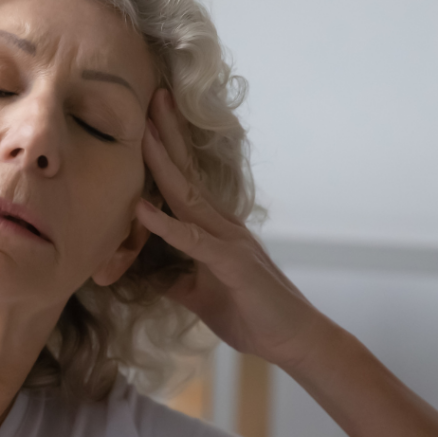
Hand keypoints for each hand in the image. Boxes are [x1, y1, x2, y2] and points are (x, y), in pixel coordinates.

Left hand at [135, 88, 331, 370]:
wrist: (295, 341)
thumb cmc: (251, 314)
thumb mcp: (199, 294)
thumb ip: (173, 276)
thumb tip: (144, 271)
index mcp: (214, 229)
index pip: (184, 182)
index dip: (165, 151)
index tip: (145, 119)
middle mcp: (222, 226)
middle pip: (187, 173)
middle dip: (167, 135)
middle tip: (149, 95)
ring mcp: (229, 241)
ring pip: (189, 195)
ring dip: (164, 162)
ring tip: (143, 131)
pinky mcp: (232, 264)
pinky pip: (193, 241)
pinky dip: (166, 225)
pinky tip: (142, 209)